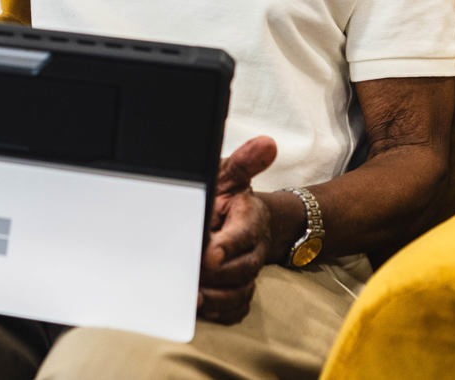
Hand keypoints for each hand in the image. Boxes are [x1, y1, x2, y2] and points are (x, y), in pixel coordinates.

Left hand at [198, 135, 276, 323]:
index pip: (243, 235)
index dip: (228, 246)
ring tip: (190, 297)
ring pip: (239, 293)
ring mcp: (247, 272)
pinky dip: (219, 312)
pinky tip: (199, 308)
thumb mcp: (231, 175)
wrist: (243, 219)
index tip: (209, 253)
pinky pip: (236, 310)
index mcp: (250, 220)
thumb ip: (244, 162)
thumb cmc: (229, 197)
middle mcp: (252, 250)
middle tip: (188, 275)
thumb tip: (266, 143)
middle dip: (216, 275)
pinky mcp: (239, 289)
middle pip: (241, 270)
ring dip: (216, 298)